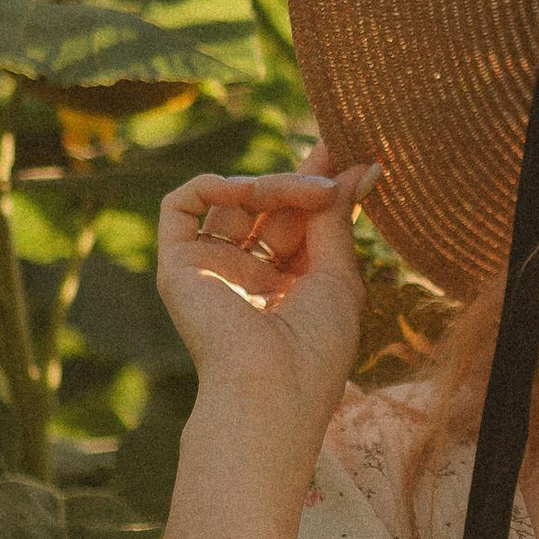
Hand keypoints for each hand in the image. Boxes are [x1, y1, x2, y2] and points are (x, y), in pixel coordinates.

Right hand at [156, 161, 375, 438]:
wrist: (269, 387)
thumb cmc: (315, 346)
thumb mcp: (338, 274)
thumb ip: (337, 217)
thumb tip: (362, 167)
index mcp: (289, 287)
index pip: (302, 221)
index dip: (322, 185)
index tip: (349, 151)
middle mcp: (247, 277)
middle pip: (271, 207)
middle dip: (302, 178)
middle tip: (333, 162)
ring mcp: (211, 270)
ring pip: (234, 201)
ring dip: (272, 185)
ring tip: (309, 192)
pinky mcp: (177, 266)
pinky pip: (182, 206)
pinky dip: (213, 185)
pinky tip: (247, 190)